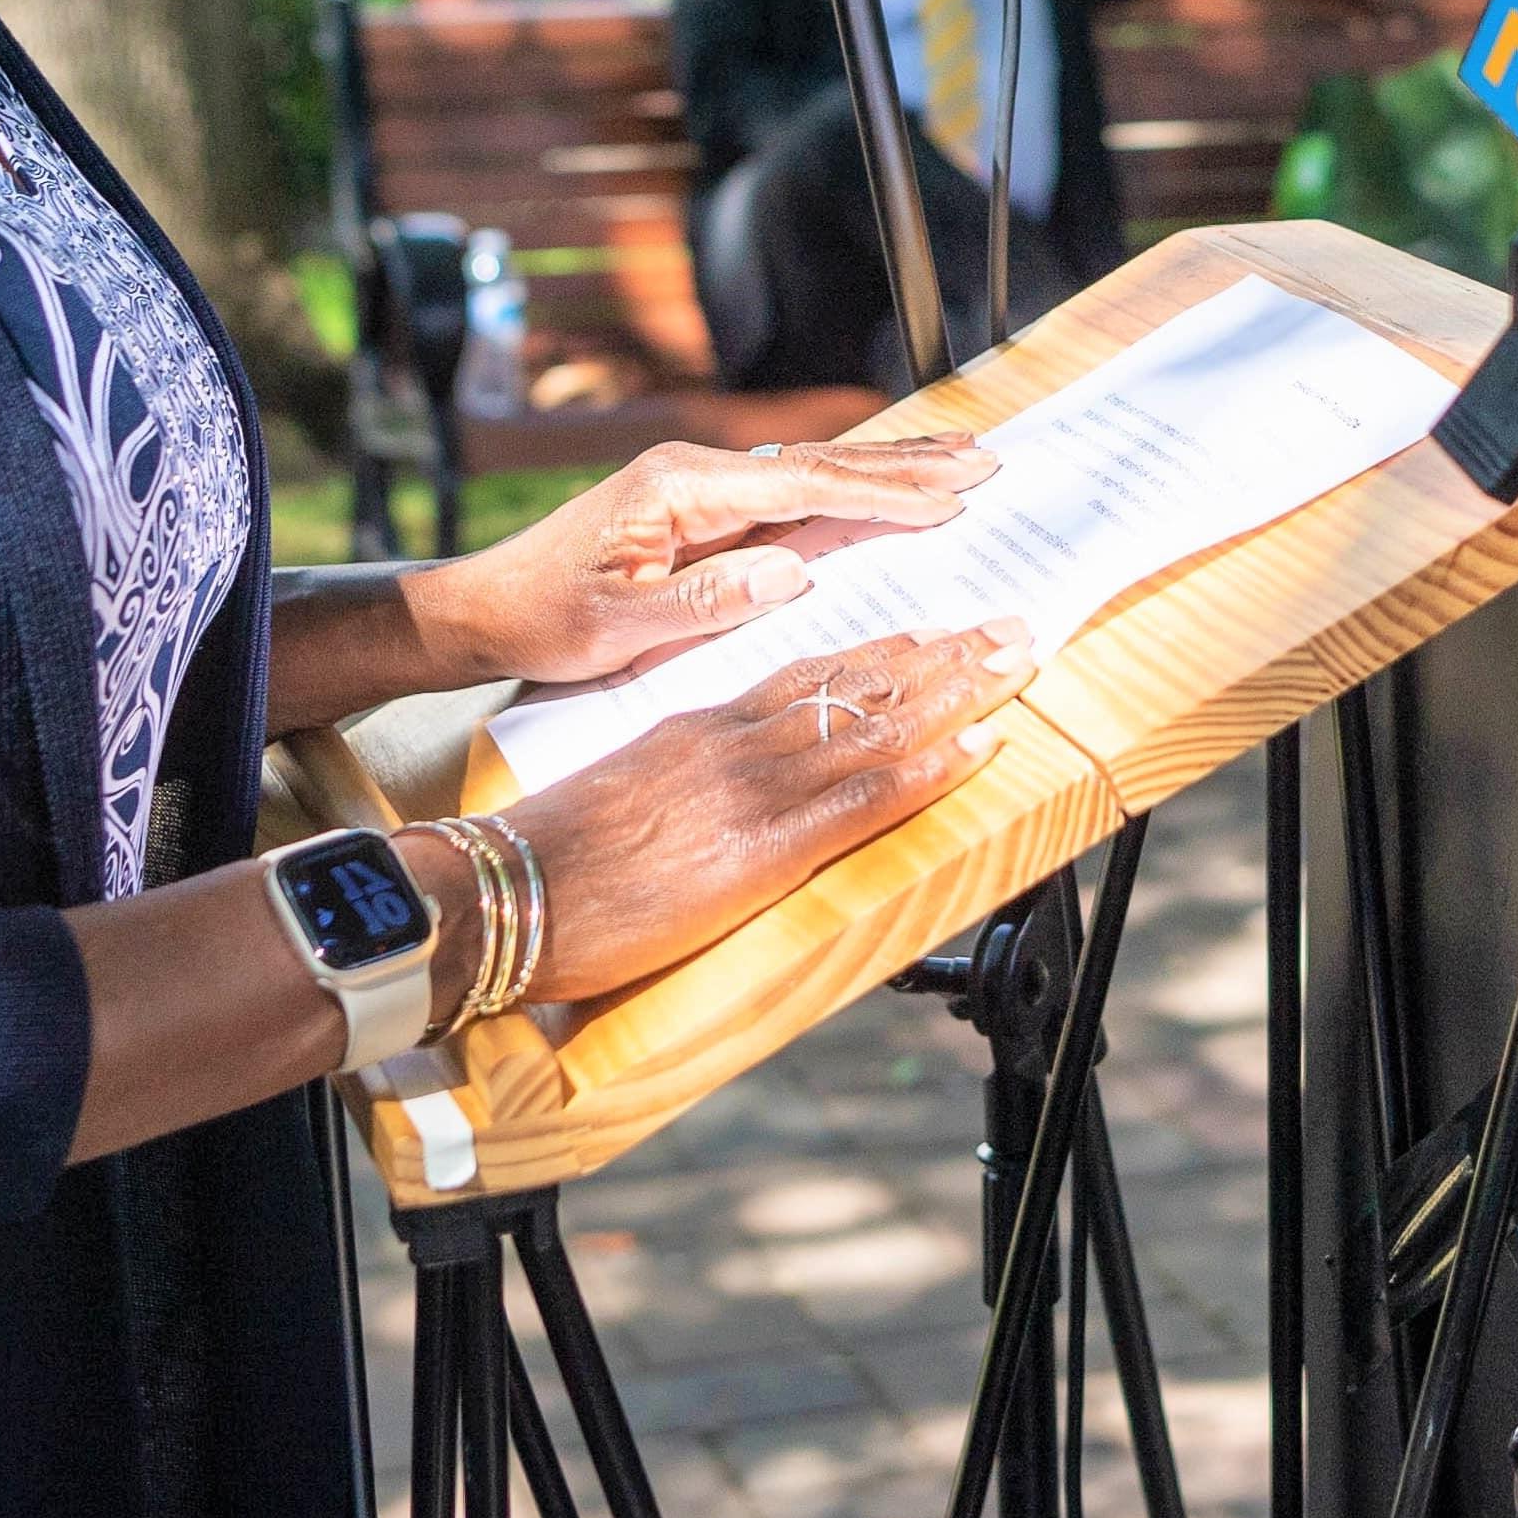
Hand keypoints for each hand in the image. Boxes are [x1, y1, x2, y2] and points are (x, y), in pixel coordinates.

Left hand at [415, 437, 991, 688]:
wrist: (485, 607)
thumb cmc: (543, 617)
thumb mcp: (619, 625)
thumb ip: (708, 601)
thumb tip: (792, 573)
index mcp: (682, 488)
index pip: (804, 486)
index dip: (882, 494)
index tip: (950, 500)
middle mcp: (698, 472)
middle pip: (821, 463)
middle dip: (908, 464)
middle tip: (987, 459)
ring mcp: (701, 486)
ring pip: (812, 471)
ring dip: (888, 467)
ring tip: (959, 459)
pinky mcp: (702, 508)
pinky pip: (790, 492)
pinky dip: (847, 485)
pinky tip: (882, 483)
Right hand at [497, 623, 1041, 1001]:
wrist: (498, 890)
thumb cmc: (546, 859)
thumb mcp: (623, 795)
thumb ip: (680, 780)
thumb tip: (719, 794)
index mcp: (701, 728)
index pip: (809, 674)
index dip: (883, 652)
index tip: (939, 632)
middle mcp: (736, 742)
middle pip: (857, 681)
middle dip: (945, 653)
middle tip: (1013, 627)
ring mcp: (752, 788)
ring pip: (876, 721)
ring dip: (959, 688)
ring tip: (1019, 659)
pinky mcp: (760, 848)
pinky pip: (863, 797)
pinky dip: (930, 766)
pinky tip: (981, 745)